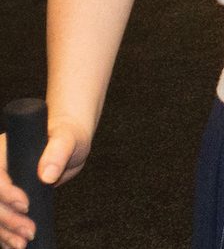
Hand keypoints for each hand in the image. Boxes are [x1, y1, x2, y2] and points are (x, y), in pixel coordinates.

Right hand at [0, 122, 89, 247]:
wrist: (68, 142)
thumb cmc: (66, 134)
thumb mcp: (66, 139)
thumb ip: (57, 152)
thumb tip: (47, 175)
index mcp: (3, 153)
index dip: (6, 193)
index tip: (25, 205)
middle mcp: (0, 172)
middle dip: (8, 219)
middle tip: (29, 232)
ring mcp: (4, 188)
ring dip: (5, 232)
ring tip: (22, 244)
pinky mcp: (11, 201)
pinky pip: (3, 220)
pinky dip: (6, 235)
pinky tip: (14, 245)